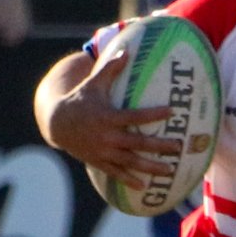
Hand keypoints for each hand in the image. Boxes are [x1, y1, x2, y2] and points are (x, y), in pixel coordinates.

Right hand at [43, 48, 182, 184]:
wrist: (56, 123)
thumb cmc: (80, 100)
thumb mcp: (93, 84)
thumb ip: (110, 69)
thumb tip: (127, 51)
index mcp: (108, 116)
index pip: (134, 116)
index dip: (153, 114)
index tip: (172, 111)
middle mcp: (107, 136)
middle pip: (137, 143)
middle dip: (159, 146)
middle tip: (179, 147)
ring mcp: (103, 151)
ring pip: (130, 162)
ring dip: (150, 167)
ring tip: (170, 171)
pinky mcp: (98, 161)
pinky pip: (116, 173)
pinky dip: (129, 180)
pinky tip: (144, 186)